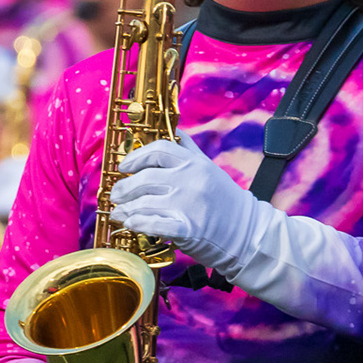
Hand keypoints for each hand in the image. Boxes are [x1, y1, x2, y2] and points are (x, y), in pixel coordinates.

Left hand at [108, 133, 262, 273]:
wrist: (246, 232)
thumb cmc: (225, 201)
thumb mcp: (209, 168)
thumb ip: (189, 149)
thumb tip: (175, 129)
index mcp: (194, 163)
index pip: (158, 150)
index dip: (136, 156)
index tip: (123, 166)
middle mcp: (190, 180)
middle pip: (145, 178)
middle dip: (125, 187)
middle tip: (116, 194)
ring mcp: (189, 204)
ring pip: (145, 202)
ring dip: (126, 209)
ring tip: (119, 213)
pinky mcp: (188, 228)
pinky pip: (154, 224)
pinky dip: (138, 223)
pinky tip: (131, 223)